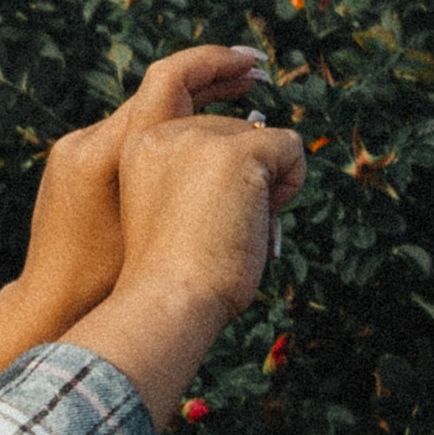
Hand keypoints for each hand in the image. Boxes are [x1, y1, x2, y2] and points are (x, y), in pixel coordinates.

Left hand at [16, 41, 276, 333]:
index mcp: (104, 151)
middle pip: (158, 92)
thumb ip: (197, 173)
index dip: (214, 65)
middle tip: (254, 74)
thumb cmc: (116, 278)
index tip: (250, 63)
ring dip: (191, 105)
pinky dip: (169, 132)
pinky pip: (132, 137)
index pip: (169, 81)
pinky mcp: (72, 168)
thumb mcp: (168, 223)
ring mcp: (74, 152)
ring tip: (237, 100)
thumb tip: (250, 134)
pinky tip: (201, 145)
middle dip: (209, 80)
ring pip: (147, 115)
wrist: (54, 302)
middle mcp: (84, 141)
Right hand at [58, 118, 307, 424]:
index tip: (200, 225)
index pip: (205, 137)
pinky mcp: (235, 152)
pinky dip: (291, 183)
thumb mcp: (176, 212)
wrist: (167, 302)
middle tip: (220, 230)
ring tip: (236, 225)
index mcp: (142, 148)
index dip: (218, 181)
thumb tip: (273, 145)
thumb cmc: (177, 276)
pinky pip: (289, 145)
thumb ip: (201, 178)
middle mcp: (165, 134)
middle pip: (234, 132)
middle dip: (243, 179)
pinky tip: (260, 218)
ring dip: (264, 182)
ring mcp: (199, 139)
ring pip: (261, 137)